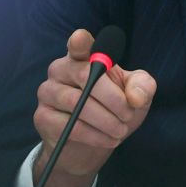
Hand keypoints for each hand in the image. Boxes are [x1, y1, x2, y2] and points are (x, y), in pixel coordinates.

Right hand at [32, 30, 155, 186]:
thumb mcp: (135, 96)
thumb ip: (142, 87)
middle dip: (113, 98)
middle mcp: (61, 69)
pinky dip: (95, 135)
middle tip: (128, 114)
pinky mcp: (43, 117)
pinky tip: (108, 139)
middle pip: (85, 76)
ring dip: (106, 120)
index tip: (81, 40)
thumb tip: (135, 97)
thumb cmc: (113, 112)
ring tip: (120, 130)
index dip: (79, 41)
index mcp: (82, 57)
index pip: (79, 44)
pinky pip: (71, 126)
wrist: (92, 147)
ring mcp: (48, 92)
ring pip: (77, 103)